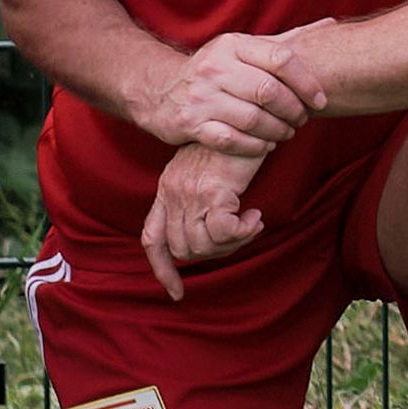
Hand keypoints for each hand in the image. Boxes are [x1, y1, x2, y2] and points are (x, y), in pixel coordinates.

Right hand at [138, 33, 316, 160]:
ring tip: (287, 133)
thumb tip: (331, 24)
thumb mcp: (244, 47)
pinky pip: (231, 141)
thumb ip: (285, 40)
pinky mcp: (189, 123)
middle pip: (269, 91)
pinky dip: (255, 146)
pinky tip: (265, 145)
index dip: (307, 82)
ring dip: (278, 131)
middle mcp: (215, 67)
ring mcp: (200, 96)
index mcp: (233, 44)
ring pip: (252, 119)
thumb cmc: (216, 69)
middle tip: (302, 120)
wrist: (160, 90)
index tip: (319, 100)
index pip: (281, 58)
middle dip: (293, 110)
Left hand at [140, 144, 268, 296]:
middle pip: (184, 249)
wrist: (251, 116)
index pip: (152, 238)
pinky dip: (243, 232)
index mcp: (167, 188)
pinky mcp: (213, 191)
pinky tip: (256, 216)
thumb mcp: (207, 170)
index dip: (162, 269)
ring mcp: (190, 192)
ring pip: (203, 245)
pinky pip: (224, 232)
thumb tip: (210, 234)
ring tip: (250, 223)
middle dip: (215, 251)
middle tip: (241, 234)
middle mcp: (172, 191)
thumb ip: (199, 197)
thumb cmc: (237, 144)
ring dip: (232, 243)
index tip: (176, 292)